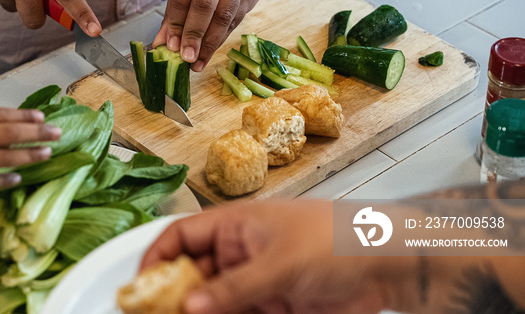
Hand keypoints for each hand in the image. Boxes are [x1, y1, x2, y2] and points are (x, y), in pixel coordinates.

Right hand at [141, 201, 404, 313]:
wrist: (390, 265)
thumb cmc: (337, 240)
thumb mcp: (278, 264)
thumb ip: (232, 288)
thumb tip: (188, 306)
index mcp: (235, 225)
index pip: (182, 236)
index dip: (157, 259)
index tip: (140, 289)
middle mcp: (240, 251)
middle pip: (194, 276)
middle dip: (175, 298)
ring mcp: (256, 280)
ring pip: (215, 301)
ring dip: (202, 313)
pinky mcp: (274, 305)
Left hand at [153, 0, 264, 71]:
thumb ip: (173, 7)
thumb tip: (162, 42)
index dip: (176, 22)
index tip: (169, 45)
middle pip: (206, 5)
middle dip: (194, 34)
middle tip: (185, 57)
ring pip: (224, 16)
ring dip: (210, 43)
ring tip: (196, 63)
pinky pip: (235, 21)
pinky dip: (220, 39)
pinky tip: (209, 52)